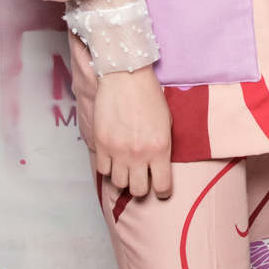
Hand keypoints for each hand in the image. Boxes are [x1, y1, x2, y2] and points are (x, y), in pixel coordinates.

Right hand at [92, 65, 173, 199]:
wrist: (125, 76)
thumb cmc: (150, 96)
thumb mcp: (167, 122)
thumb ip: (163, 147)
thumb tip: (159, 166)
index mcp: (161, 148)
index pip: (162, 187)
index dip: (162, 191)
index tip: (160, 188)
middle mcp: (140, 154)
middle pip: (138, 191)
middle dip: (141, 187)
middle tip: (141, 178)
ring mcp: (118, 150)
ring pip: (118, 183)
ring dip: (123, 178)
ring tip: (126, 168)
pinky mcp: (101, 143)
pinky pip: (102, 170)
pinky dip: (108, 168)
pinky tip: (113, 160)